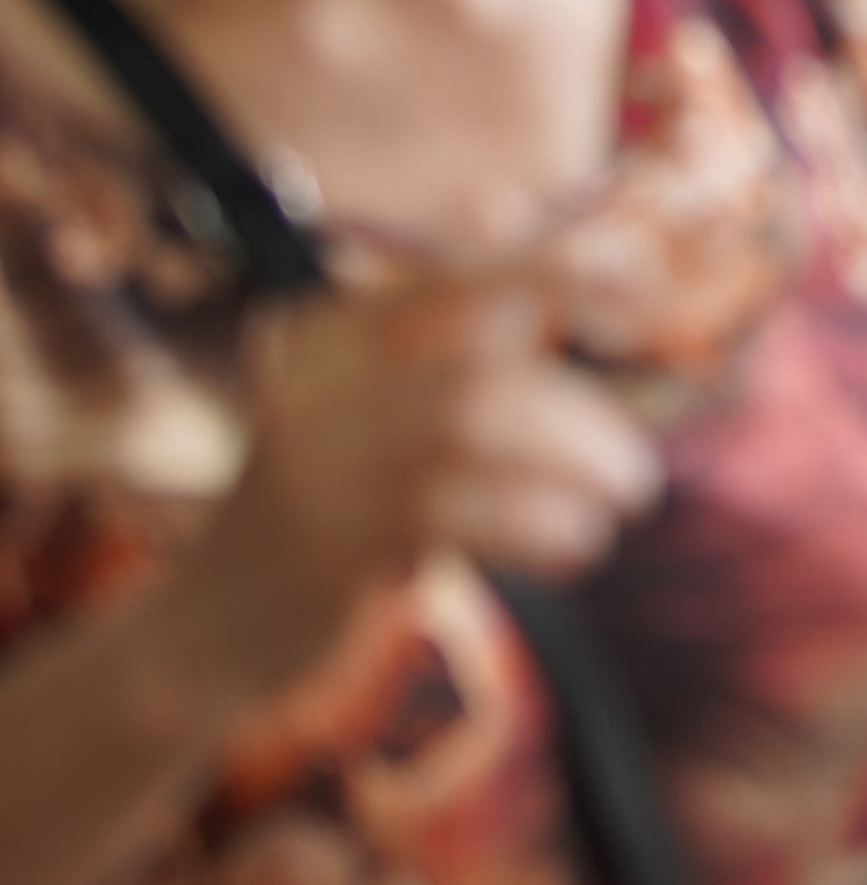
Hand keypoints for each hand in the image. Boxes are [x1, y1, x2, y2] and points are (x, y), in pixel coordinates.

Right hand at [174, 266, 660, 684]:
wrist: (208, 634)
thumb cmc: (331, 514)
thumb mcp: (378, 422)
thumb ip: (448, 352)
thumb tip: (520, 250)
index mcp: (333, 337)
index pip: (456, 278)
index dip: (554, 266)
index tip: (640, 275)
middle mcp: (315, 383)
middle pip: (484, 369)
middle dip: (581, 420)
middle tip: (633, 475)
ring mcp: (313, 460)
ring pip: (476, 426)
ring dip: (574, 467)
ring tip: (617, 507)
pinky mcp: (324, 540)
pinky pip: (460, 511)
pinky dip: (540, 523)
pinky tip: (573, 547)